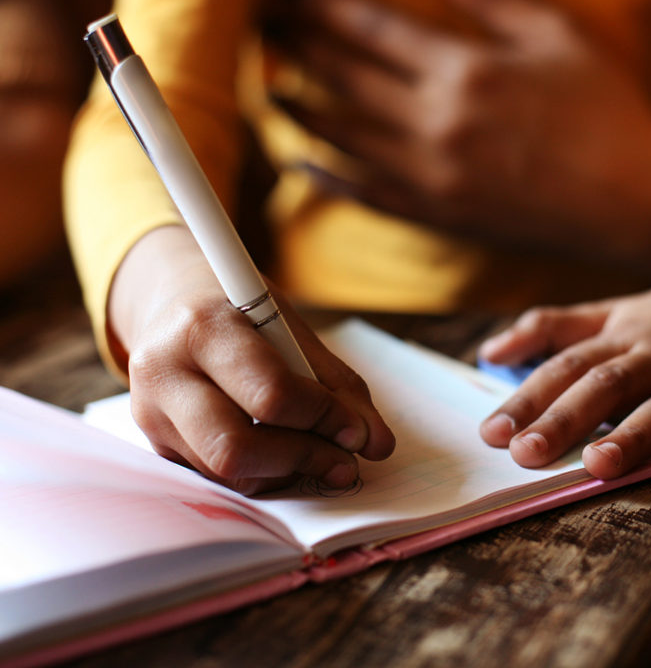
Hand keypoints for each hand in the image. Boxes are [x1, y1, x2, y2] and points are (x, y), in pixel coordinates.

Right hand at [107, 226, 394, 494]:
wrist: (173, 300)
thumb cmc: (243, 311)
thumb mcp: (293, 329)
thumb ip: (340, 386)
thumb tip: (377, 445)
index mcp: (203, 327)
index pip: (270, 394)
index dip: (322, 418)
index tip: (356, 430)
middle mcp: (163, 371)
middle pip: (235, 448)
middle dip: (302, 459)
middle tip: (344, 460)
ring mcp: (148, 412)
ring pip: (224, 471)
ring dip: (285, 472)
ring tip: (320, 456)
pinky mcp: (153, 442)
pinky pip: (214, 476)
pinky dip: (260, 473)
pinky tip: (283, 454)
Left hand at [265, 0, 650, 271]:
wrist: (628, 200)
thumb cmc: (605, 112)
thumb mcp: (555, 37)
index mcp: (464, 70)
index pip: (372, 29)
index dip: (325, 7)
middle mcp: (435, 122)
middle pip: (345, 77)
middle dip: (300, 46)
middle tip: (269, 27)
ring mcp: (431, 174)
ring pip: (342, 137)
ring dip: (300, 108)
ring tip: (271, 86)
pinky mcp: (436, 214)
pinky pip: (364, 194)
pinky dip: (325, 177)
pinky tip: (299, 160)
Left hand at [476, 240, 650, 488]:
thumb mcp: (607, 313)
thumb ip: (549, 329)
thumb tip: (487, 352)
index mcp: (618, 339)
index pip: (565, 368)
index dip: (527, 399)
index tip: (491, 433)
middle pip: (606, 383)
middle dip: (565, 419)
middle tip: (527, 454)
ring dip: (636, 433)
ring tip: (601, 466)